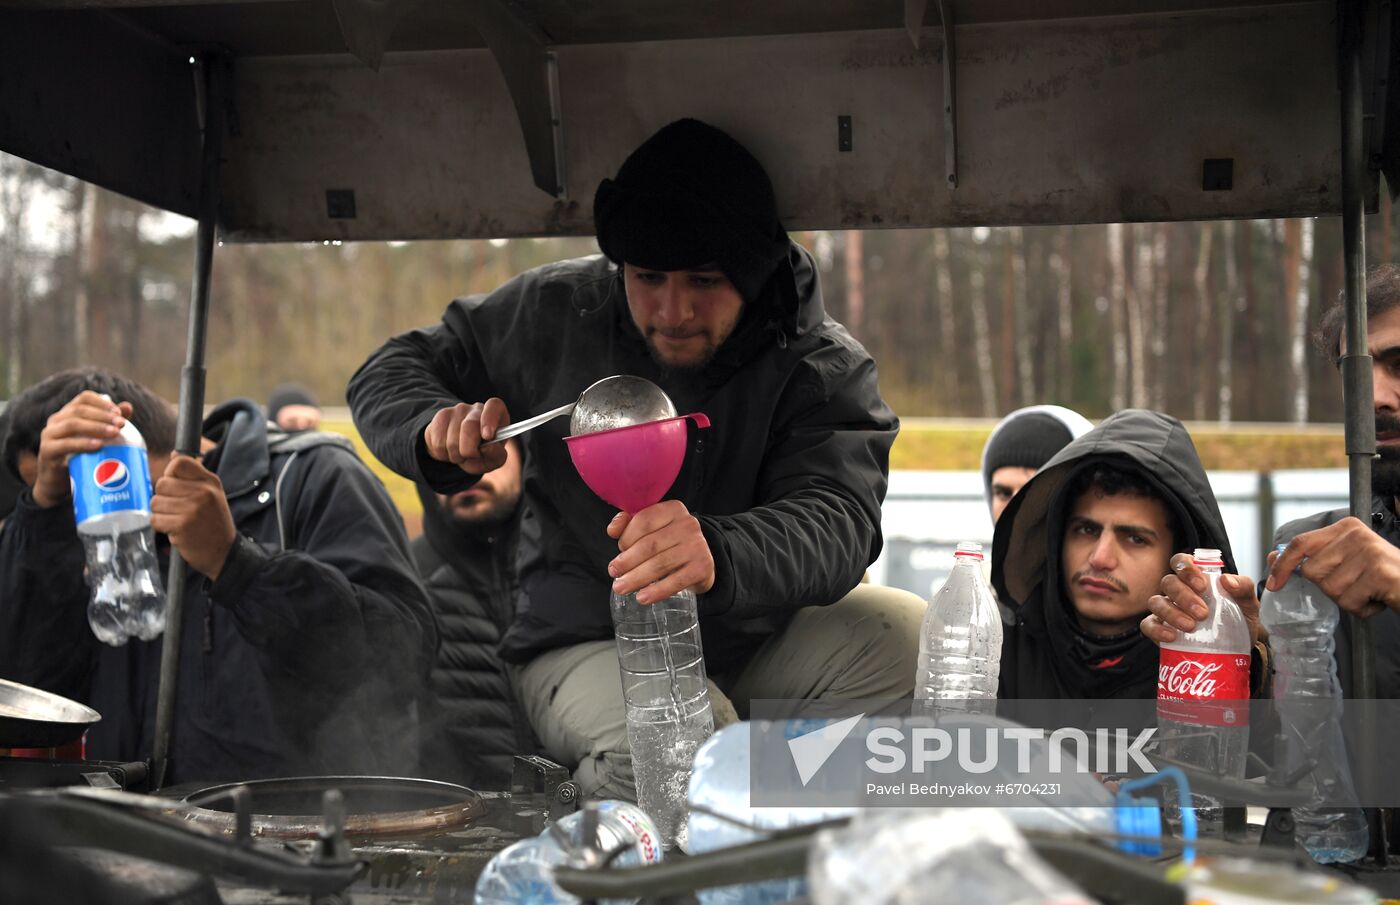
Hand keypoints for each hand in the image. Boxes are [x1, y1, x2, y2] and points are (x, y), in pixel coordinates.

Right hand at [31, 392, 129, 508]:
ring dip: (96, 427)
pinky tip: (98, 445)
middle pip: (79, 410)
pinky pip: (64, 445)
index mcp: (67, 413)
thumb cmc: (80, 457)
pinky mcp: (47, 452)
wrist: (59, 484)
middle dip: (103, 415)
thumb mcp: (95, 438)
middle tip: (122, 424)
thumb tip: (127, 406)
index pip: (84, 398)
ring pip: (72, 424)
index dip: (102, 403)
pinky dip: (83, 443)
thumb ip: (109, 422)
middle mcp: (56, 421)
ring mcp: (49, 435)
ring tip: (114, 433)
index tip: (119, 414)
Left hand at [150, 454, 236, 579]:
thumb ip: (194, 475)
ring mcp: (193, 509)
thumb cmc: (214, 522)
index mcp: (210, 482)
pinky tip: (175, 530)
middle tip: (177, 509)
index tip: (176, 486)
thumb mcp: (213, 494)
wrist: (224, 553)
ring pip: (155, 502)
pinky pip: (155, 519)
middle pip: (162, 483)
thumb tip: (174, 455)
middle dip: (163, 497)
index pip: (179, 463)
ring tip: (177, 520)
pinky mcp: (182, 525)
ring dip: (161, 513)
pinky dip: (161, 526)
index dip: (170, 473)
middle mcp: (203, 492)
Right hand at [422, 399, 509, 474]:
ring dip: (455, 455)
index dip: (489, 420)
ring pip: (451, 438)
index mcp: (496, 413)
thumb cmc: (483, 452)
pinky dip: (443, 454)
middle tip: (471, 457)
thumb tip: (488, 448)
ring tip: (460, 454)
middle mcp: (476, 408)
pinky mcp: (440, 417)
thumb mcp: (494, 457)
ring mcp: (456, 410)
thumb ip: (496, 454)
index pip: (494, 406)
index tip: (487, 436)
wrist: (462, 449)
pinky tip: (449, 450)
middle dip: (469, 450)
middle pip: (469, 426)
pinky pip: (437, 441)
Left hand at [607, 501, 715, 603]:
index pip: (644, 521)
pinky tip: (642, 597)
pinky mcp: (703, 567)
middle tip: (613, 573)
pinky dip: (657, 591)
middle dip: (627, 561)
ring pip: (660, 564)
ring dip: (636, 578)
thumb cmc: (669, 542)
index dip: (626, 537)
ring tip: (621, 587)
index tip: (618, 551)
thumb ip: (628, 524)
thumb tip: (612, 530)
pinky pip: (676, 581)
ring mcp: (697, 546)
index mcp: (673, 509)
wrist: (700, 559)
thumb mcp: (652, 528)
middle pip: (650, 544)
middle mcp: (688, 524)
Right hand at [1141, 552, 1260, 646]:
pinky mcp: (1160, 629)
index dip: (1186, 568)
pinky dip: (1157, 629)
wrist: (1237, 648)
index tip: (1201, 584)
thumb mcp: (1248, 602)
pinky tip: (1172, 636)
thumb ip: (1243, 587)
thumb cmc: (1238, 619)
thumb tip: (1227, 580)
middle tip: (1202, 613)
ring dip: (1171, 612)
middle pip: (1168, 582)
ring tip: (1190, 626)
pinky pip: (1148, 625)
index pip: (1180, 561)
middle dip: (1184, 596)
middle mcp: (1178, 591)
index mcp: (1195, 578)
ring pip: (1156, 602)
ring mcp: (1166, 610)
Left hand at [1266, 517, 1399, 617]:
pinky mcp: (1380, 572)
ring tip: (1368, 592)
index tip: (1274, 584)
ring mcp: (1369, 552)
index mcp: (1345, 528)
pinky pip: (1350, 601)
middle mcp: (1356, 535)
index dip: (1282, 565)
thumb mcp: (1348, 560)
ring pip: (1331, 589)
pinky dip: (1361, 609)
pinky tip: (1377, 600)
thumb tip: (1273, 556)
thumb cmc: (1381, 578)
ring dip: (1348, 600)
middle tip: (1356, 586)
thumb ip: (1316, 556)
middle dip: (1330, 588)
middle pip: (1313, 571)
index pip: (1300, 543)